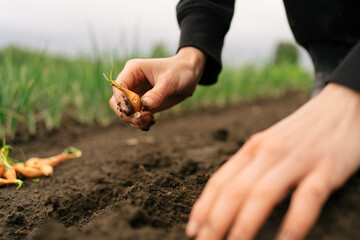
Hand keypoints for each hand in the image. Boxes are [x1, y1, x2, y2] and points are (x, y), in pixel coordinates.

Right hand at [109, 47, 205, 129]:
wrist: (190, 75)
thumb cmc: (180, 71)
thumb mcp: (170, 81)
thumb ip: (157, 94)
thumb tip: (144, 106)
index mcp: (133, 70)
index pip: (118, 87)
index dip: (122, 101)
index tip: (133, 111)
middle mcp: (131, 82)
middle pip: (116, 102)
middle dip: (126, 114)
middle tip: (142, 119)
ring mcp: (136, 94)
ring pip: (125, 112)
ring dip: (135, 120)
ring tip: (151, 120)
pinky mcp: (143, 105)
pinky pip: (135, 117)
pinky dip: (140, 123)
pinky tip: (152, 122)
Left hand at [186, 83, 359, 239]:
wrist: (343, 105)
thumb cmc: (302, 133)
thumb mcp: (271, 145)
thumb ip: (251, 168)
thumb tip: (230, 200)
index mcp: (253, 148)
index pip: (220, 180)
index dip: (203, 207)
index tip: (192, 230)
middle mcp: (269, 152)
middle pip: (234, 191)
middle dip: (215, 222)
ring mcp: (297, 159)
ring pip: (262, 194)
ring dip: (244, 226)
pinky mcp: (326, 167)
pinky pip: (307, 198)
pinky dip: (293, 223)